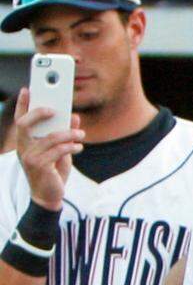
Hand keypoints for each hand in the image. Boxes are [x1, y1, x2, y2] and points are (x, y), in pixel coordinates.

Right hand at [14, 88, 83, 210]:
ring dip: (68, 133)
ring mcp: (29, 157)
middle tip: (55, 109)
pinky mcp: (39, 165)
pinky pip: (57, 150)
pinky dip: (70, 146)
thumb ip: (65, 134)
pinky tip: (79, 146)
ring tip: (81, 134)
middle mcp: (23, 147)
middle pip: (24, 123)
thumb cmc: (53, 171)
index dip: (23, 104)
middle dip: (39, 112)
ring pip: (49, 137)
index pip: (20, 119)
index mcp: (26, 142)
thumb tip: (75, 117)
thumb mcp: (61, 150)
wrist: (49, 196)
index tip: (28, 88)